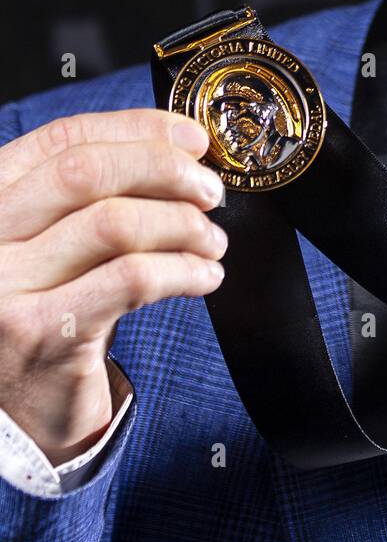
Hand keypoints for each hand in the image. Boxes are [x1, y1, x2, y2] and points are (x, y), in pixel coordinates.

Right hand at [0, 109, 226, 464]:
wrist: (14, 412)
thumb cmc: (48, 309)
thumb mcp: (55, 240)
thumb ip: (97, 192)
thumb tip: (185, 144)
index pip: (62, 139)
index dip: (136, 129)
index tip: (192, 139)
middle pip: (86, 172)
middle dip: (164, 170)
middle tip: (210, 191)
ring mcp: (5, 287)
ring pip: (114, 223)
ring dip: (182, 224)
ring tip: (211, 241)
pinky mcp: (42, 334)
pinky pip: (132, 279)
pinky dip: (183, 270)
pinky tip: (204, 277)